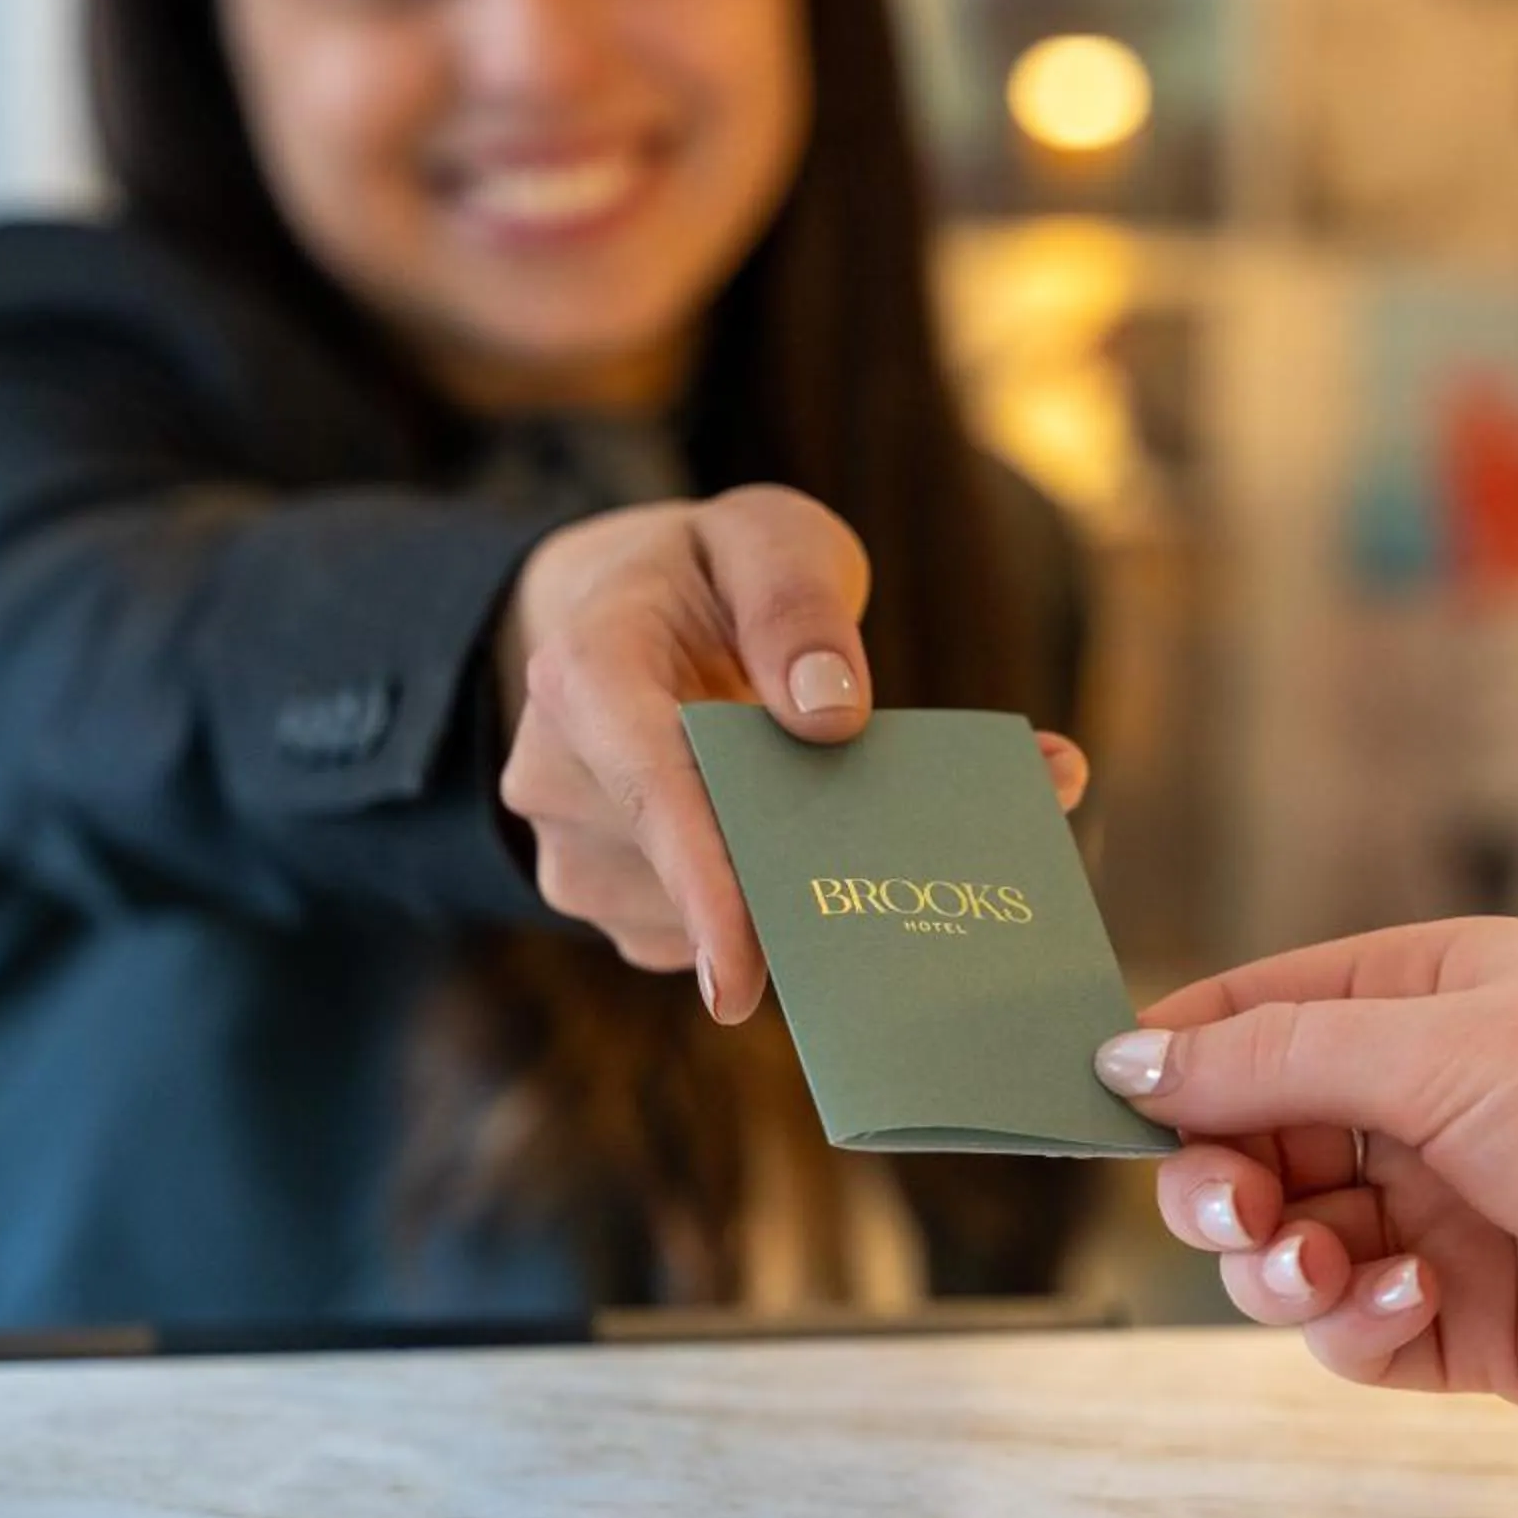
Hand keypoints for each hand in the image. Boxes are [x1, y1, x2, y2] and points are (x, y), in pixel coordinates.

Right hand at [495, 484, 1086, 1023]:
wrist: (628, 612)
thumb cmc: (710, 573)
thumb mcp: (767, 538)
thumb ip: (798, 607)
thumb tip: (833, 718)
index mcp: (586, 672)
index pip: (646, 790)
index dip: (701, 885)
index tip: (740, 980)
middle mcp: (558, 776)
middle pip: (693, 864)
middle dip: (813, 868)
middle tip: (958, 846)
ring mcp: (581, 852)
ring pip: (707, 913)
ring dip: (807, 885)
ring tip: (902, 822)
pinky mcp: (621, 903)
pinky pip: (713, 935)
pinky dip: (786, 907)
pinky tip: (833, 854)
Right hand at [1098, 920, 1517, 1439]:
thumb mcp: (1442, 1044)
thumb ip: (1272, 1055)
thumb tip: (1125, 1055)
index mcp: (1423, 999)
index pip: (1253, 1015)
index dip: (1171, 1058)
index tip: (1096, 1100)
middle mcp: (1427, 1102)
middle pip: (1250, 1142)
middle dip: (1215, 1176)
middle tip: (1229, 1205)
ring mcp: (1446, 1216)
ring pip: (1286, 1245)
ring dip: (1275, 1260)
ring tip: (1320, 1263)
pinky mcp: (1472, 1326)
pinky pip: (1354, 1332)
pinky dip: (1352, 1326)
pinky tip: (1407, 1306)